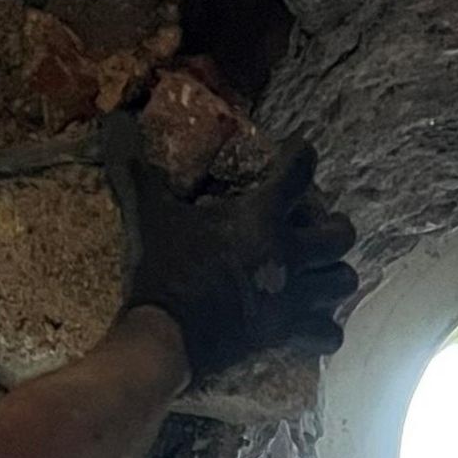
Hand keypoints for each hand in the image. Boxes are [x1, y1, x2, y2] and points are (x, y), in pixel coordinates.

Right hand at [101, 111, 357, 382]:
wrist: (165, 336)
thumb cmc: (161, 271)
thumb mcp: (150, 216)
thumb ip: (139, 171)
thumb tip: (114, 122)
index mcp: (260, 217)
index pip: (299, 170)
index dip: (302, 155)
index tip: (296, 152)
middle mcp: (287, 254)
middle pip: (340, 233)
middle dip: (333, 227)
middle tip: (314, 228)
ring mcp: (291, 297)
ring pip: (343, 281)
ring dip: (333, 275)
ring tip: (317, 273)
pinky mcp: (285, 333)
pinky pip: (327, 334)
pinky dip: (323, 330)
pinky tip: (311, 322)